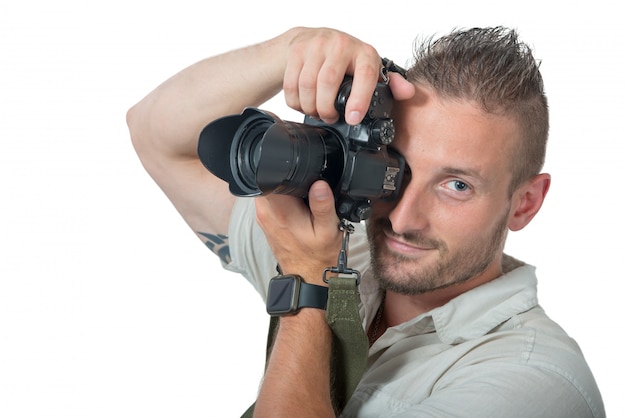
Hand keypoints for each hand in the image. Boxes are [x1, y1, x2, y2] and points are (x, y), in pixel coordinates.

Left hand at [255, 180, 340, 284]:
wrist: (308, 278)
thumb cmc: (318, 257)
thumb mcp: (329, 230)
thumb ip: (323, 205)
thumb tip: (320, 184)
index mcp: (279, 210)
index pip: (274, 175)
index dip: (292, 170)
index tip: (308, 179)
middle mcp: (265, 212)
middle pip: (272, 180)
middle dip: (292, 180)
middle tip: (310, 196)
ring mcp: (263, 216)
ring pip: (273, 189)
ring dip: (289, 191)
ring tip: (306, 204)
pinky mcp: (267, 220)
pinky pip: (273, 200)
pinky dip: (286, 200)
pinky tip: (300, 211)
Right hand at [283, 27, 414, 124]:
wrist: (313, 40)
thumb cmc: (345, 60)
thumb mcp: (369, 70)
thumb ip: (390, 83)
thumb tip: (409, 93)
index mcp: (364, 53)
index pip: (365, 75)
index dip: (359, 99)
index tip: (353, 118)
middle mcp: (341, 44)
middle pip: (328, 82)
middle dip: (326, 109)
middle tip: (330, 119)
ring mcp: (317, 45)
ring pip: (307, 85)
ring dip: (310, 107)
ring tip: (316, 113)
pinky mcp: (297, 50)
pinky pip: (292, 84)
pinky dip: (295, 101)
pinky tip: (302, 104)